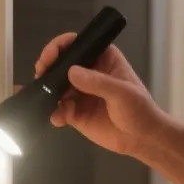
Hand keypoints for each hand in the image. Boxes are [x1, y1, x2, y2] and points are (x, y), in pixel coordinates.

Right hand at [33, 31, 164, 157]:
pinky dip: (54, 113)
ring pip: (55, 87)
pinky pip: (58, 110)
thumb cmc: (139, 109)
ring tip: (45, 99)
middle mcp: (87, 73)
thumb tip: (71, 72)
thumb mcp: (122, 92)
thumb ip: (97, 82)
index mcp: (101, 58)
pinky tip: (58, 118)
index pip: (76, 44)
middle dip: (47, 68)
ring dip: (47, 92)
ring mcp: (79, 93)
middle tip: (40, 75)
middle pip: (60, 64)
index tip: (50, 57)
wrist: (142, 139)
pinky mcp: (74, 113)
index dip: (60, 46)